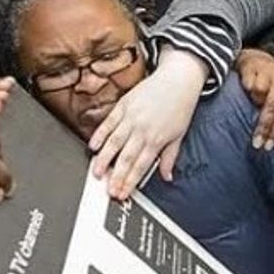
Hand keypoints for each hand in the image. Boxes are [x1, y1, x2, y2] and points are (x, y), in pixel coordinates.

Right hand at [89, 48, 206, 198]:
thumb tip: (167, 177)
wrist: (178, 79)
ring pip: (113, 142)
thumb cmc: (180, 106)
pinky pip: (108, 123)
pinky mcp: (123, 105)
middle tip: (107, 190)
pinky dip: (99, 135)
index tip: (122, 194)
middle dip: (115, 177)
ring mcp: (131, 117)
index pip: (140, 166)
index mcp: (156, 139)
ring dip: (103, 160)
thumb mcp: (179, 135)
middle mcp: (142, 130)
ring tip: (96, 173)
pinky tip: (93, 146)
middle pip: (125, 158)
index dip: (129, 182)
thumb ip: (170, 158)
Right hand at [235, 50, 273, 149]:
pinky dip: (248, 86)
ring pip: (262, 90)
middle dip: (265, 126)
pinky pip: (249, 80)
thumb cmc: (273, 80)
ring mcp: (266, 70)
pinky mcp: (251, 65)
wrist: (256, 57)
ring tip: (250, 107)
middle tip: (257, 142)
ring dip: (256, 101)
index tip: (268, 146)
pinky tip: (245, 90)